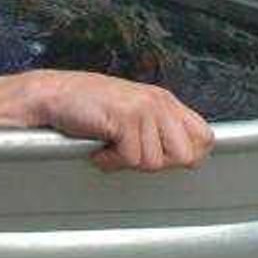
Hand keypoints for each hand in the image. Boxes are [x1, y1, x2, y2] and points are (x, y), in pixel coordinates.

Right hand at [31, 70, 213, 172]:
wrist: (53, 94)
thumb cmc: (88, 107)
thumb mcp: (133, 113)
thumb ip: (159, 129)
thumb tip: (186, 158)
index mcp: (164, 100)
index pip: (204, 136)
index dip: (189, 155)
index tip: (164, 158)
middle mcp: (158, 102)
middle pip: (186, 155)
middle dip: (158, 163)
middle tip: (131, 152)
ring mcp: (143, 109)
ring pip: (154, 162)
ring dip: (127, 161)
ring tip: (110, 145)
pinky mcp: (125, 118)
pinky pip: (130, 159)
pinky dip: (110, 161)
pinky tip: (99, 146)